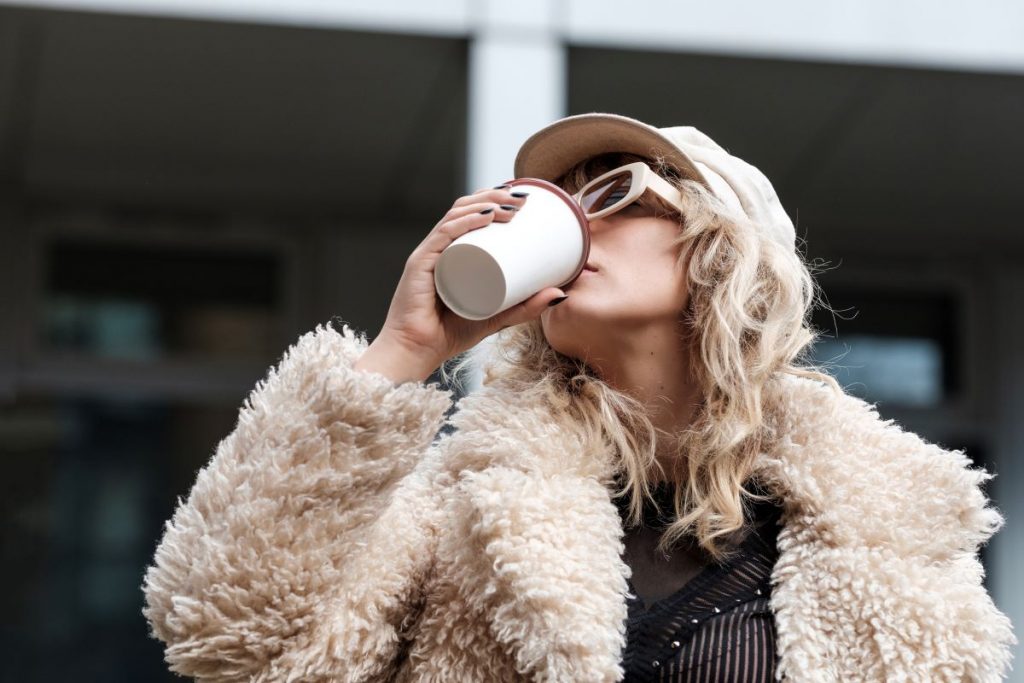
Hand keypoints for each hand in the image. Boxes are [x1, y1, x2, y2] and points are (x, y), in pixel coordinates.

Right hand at [369, 185, 567, 377]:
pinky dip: (465, 221)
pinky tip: (485, 215)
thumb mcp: (498, 316)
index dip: (494, 199)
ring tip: (512, 205)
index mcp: (450, 253)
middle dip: (494, 195)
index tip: (522, 199)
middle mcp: (438, 248)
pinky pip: (443, 235)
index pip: (470, 214)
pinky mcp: (420, 264)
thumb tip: (560, 293)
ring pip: (455, 215)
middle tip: (523, 199)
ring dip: (485, 203)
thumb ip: (526, 307)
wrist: (416, 353)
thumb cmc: (450, 334)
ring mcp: (428, 254)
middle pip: (464, 208)